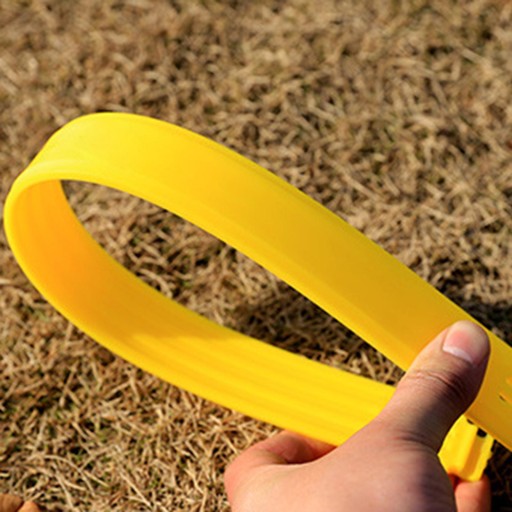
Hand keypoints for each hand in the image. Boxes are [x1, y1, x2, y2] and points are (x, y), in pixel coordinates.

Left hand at [225, 321, 490, 511]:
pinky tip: (472, 498)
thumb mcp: (395, 451)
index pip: (262, 458)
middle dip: (381, 458)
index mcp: (270, 499)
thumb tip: (457, 339)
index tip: (335, 421)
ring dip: (418, 484)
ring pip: (381, 510)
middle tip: (405, 434)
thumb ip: (423, 396)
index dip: (298, 436)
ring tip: (447, 459)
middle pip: (333, 485)